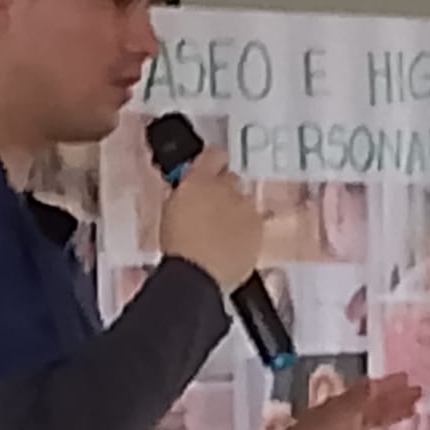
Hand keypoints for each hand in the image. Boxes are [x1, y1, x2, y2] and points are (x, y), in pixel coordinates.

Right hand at [159, 148, 261, 291]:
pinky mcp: (259, 229)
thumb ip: (185, 192)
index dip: (212, 162)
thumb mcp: (171, 210)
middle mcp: (228, 188)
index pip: (215, 155)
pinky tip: (232, 245)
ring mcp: (246, 208)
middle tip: (211, 211)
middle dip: (224, 190)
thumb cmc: (177, 246)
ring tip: (221, 234)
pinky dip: (247, 230)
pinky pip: (255, 223)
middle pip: (232, 179)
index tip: (210, 169)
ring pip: (245, 202)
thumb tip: (190, 190)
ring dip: (237, 212)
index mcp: (200, 179)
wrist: (198, 275)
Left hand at [268, 374, 421, 429]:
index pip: (371, 391)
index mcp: (342, 405)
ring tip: (412, 411)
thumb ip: (357, 401)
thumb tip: (376, 381)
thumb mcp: (336, 418)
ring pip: (372, 423)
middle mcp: (344, 417)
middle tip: (419, 394)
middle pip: (374, 405)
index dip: (389, 385)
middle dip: (395, 399)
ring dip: (390, 417)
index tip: (409, 379)